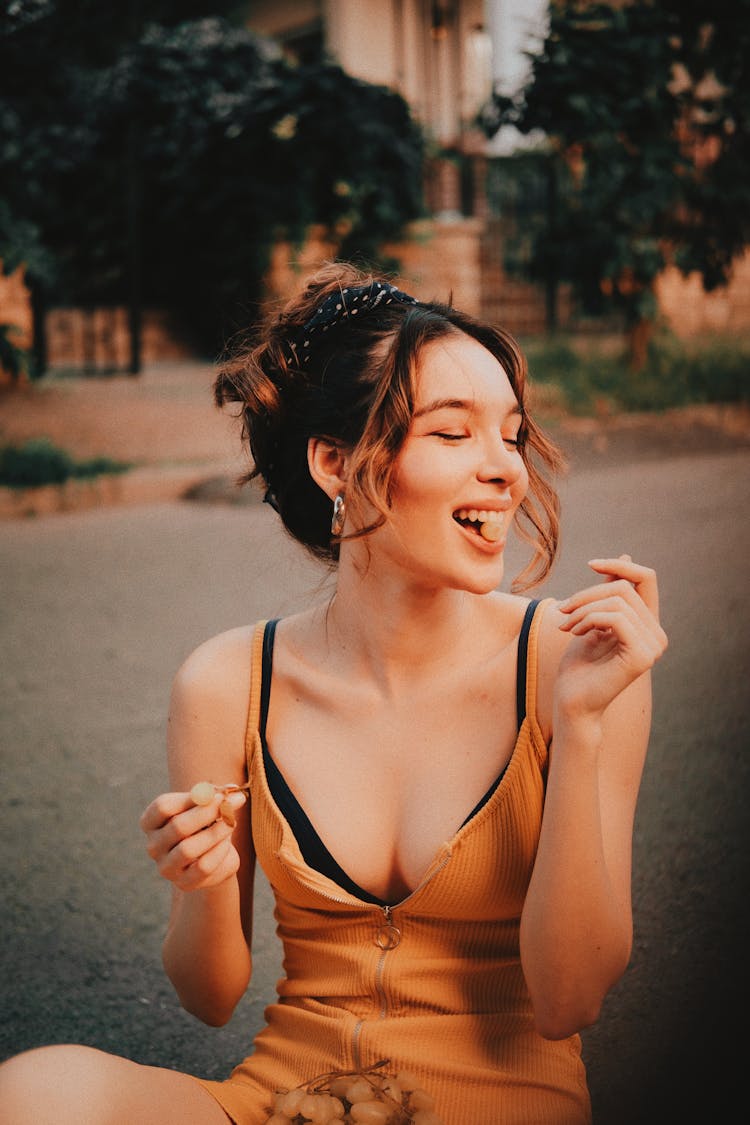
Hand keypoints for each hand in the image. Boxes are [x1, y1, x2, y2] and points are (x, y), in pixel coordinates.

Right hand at [140, 788, 246, 890]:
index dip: (190, 798)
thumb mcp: (206, 807)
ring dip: (215, 832)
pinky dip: (219, 851)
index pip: (162, 807)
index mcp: (151, 823)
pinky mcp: (184, 883)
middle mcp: (153, 846)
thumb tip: (232, 791)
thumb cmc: (205, 825)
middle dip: (207, 813)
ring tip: (231, 823)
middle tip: (228, 803)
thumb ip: (216, 797)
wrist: (213, 860)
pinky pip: (203, 866)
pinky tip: (227, 843)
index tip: (216, 793)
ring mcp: (166, 867)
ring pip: (189, 849)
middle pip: (177, 827)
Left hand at [555, 556, 667, 719]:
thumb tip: (626, 558)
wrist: (572, 701)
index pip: (647, 578)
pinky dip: (588, 619)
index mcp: (648, 625)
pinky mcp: (642, 656)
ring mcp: (653, 647)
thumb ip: (609, 593)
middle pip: (624, 587)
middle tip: (562, 610)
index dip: (621, 565)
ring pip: (617, 601)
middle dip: (586, 594)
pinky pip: (614, 618)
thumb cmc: (579, 664)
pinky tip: (574, 631)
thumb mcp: (592, 618)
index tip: (592, 565)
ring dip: (582, 609)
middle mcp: (657, 635)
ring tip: (565, 624)